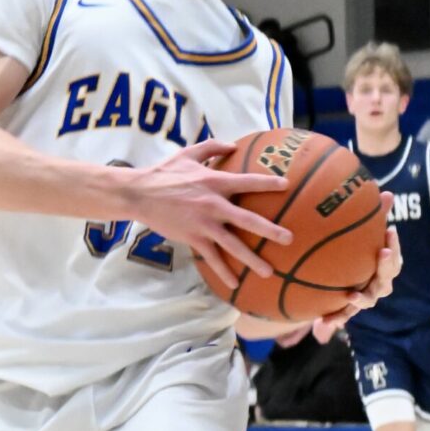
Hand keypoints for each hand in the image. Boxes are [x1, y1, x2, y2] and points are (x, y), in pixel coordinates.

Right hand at [131, 138, 291, 289]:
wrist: (140, 193)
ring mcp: (204, 224)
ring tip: (269, 272)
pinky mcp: (193, 238)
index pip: (247, 182)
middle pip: (248, 220)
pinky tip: (235, 284)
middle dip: (271, 230)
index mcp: (214, 181)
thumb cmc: (164, 172)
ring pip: (233, 245)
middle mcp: (213, 204)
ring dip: (252, 260)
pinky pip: (212, 257)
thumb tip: (233, 145)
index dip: (268, 183)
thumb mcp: (188, 153)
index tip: (286, 185)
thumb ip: (212, 147)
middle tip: (289, 238)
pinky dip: (224, 271)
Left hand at [313, 192, 401, 333]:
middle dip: (385, 267)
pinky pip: (342, 315)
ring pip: (367, 301)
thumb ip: (374, 216)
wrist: (333, 279)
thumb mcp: (361, 234)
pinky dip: (335, 318)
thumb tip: (387, 192)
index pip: (394, 258)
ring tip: (352, 295)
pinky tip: (322, 321)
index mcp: (381, 266)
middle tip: (383, 253)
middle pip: (385, 280)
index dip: (394, 246)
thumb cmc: (354, 252)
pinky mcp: (346, 309)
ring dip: (361, 298)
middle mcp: (376, 283)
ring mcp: (363, 297)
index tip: (390, 230)